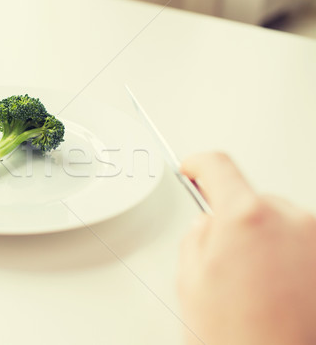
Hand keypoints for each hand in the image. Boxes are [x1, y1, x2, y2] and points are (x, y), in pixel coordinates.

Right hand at [178, 153, 315, 344]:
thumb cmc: (239, 338)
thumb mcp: (191, 281)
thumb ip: (196, 237)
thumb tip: (207, 225)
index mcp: (246, 217)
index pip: (218, 166)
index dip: (198, 164)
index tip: (193, 168)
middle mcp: (290, 220)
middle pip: (251, 198)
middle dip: (233, 218)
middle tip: (223, 255)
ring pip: (278, 219)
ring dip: (263, 237)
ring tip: (253, 283)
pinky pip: (301, 241)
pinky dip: (287, 255)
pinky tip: (274, 287)